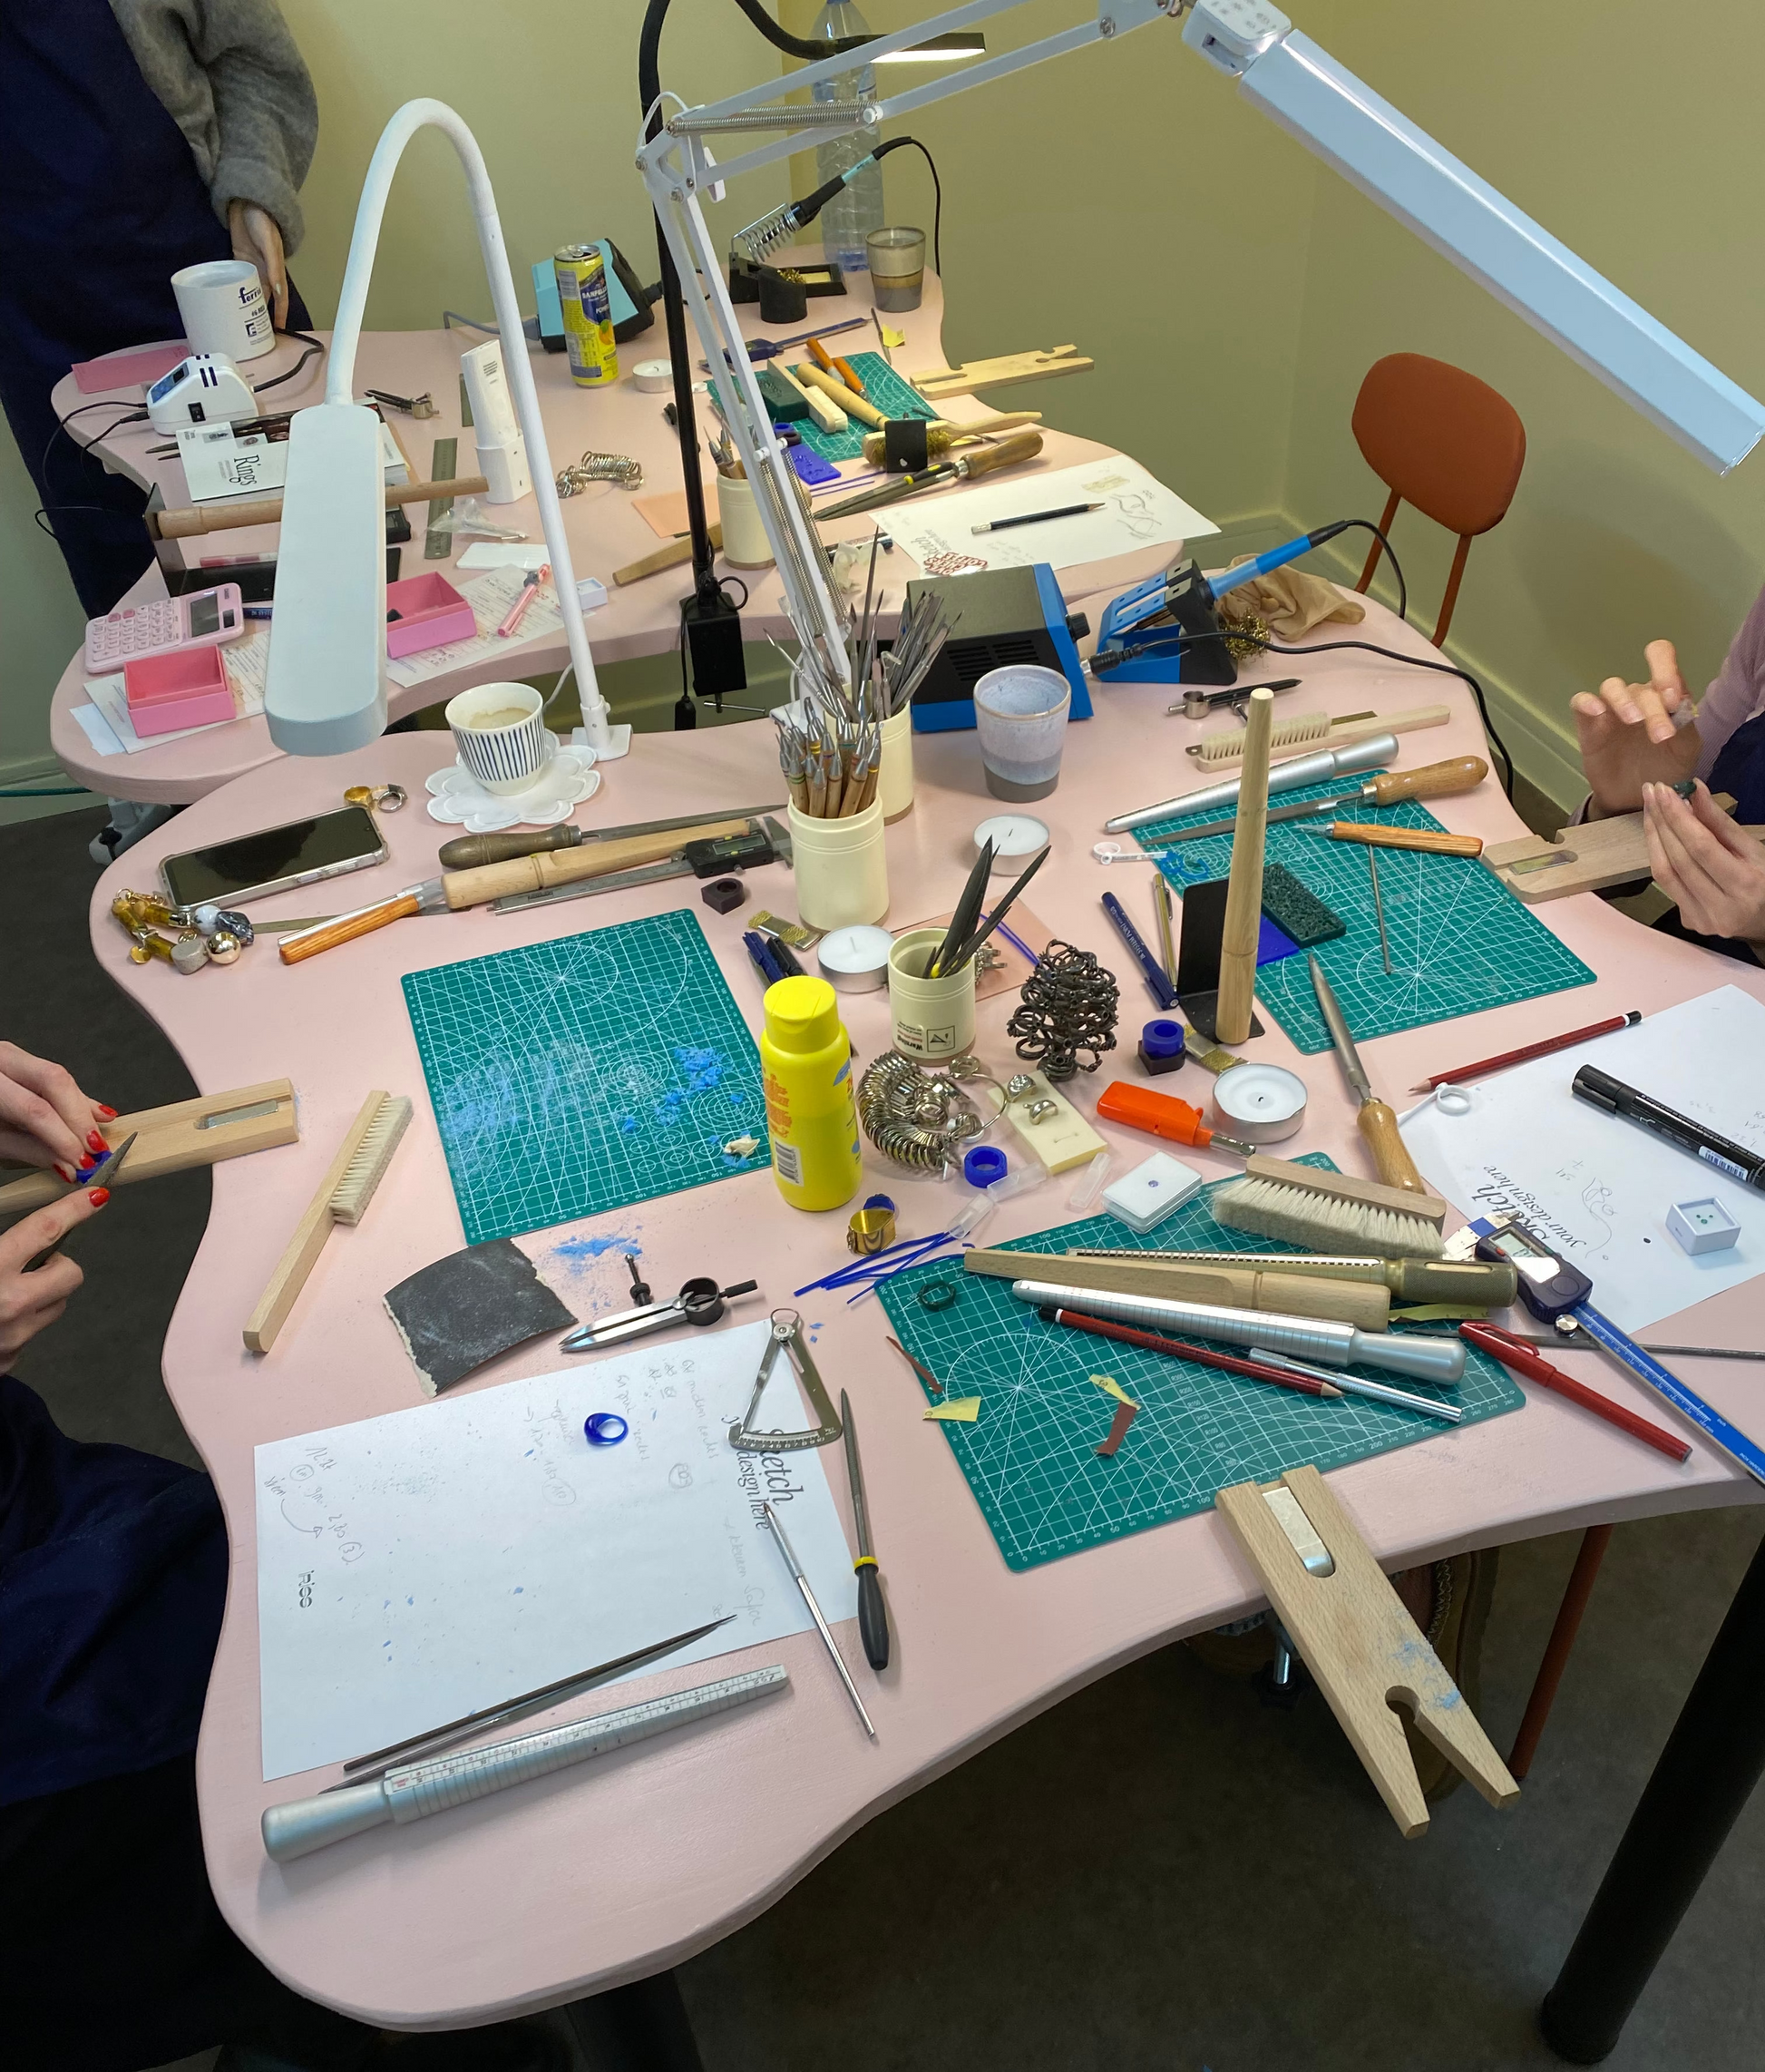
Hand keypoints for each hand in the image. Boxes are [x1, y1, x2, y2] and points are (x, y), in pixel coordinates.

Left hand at [0, 1043, 113, 1181]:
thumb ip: (31, 1151)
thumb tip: (69, 1165)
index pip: (35, 1109)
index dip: (63, 1137)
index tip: (82, 1161)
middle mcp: (2, 1060)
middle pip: (55, 1081)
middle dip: (80, 1118)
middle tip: (97, 1148)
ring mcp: (12, 1056)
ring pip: (60, 1076)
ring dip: (83, 1110)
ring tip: (99, 1138)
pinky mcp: (23, 1062)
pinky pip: (57, 1078)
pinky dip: (79, 1099)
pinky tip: (100, 1114)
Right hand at [0, 1188, 107, 1363]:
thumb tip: (18, 1236)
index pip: (45, 1230)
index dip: (74, 1208)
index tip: (96, 1196)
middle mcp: (9, 1304)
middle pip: (70, 1273)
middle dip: (58, 1263)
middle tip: (31, 1261)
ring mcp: (13, 1337)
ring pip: (56, 1305)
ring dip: (41, 1293)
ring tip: (6, 1291)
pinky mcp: (9, 1360)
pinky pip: (32, 1333)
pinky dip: (20, 1322)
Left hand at [228, 199, 288, 328]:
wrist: (245, 199)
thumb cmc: (261, 219)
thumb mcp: (269, 242)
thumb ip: (273, 266)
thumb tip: (278, 292)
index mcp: (275, 270)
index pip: (280, 298)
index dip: (279, 315)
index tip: (277, 333)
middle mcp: (264, 272)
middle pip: (265, 299)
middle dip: (262, 316)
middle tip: (256, 334)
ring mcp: (250, 266)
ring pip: (251, 292)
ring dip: (248, 306)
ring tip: (242, 323)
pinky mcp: (238, 259)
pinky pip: (237, 280)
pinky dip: (235, 291)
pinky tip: (229, 301)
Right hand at [1571, 638, 1702, 815]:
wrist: (1637, 799)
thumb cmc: (1665, 770)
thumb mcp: (1686, 748)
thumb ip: (1686, 722)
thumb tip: (1677, 701)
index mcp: (1663, 694)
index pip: (1660, 658)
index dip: (1665, 669)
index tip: (1673, 698)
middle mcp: (1637, 696)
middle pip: (1642, 688)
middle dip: (1654, 710)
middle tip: (1661, 736)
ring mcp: (1611, 710)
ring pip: (1612, 687)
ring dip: (1624, 700)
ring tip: (1633, 720)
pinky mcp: (1589, 726)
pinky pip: (1580, 702)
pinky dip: (1587, 702)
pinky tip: (1597, 711)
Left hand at [1644, 781, 1764, 948]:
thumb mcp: (1753, 848)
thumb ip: (1720, 822)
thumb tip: (1694, 790)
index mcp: (1746, 885)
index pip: (1702, 847)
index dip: (1679, 817)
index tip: (1663, 790)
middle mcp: (1721, 908)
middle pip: (1679, 859)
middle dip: (1661, 821)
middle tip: (1651, 792)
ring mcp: (1702, 919)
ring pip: (1664, 873)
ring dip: (1653, 836)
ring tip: (1650, 808)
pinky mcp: (1688, 923)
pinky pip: (1666, 884)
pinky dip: (1659, 856)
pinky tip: (1657, 834)